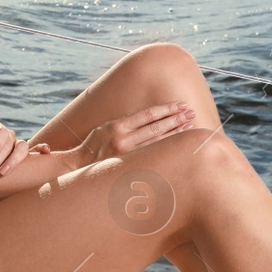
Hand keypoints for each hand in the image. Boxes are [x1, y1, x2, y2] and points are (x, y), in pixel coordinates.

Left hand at [0, 121, 50, 179]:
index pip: (1, 133)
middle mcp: (8, 136)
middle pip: (10, 143)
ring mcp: (16, 146)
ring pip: (23, 148)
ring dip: (14, 160)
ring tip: (3, 173)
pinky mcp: (23, 157)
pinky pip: (36, 151)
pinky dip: (42, 150)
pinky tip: (45, 152)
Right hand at [76, 101, 195, 164]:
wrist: (80, 166)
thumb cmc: (94, 144)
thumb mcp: (105, 127)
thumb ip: (126, 121)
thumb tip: (148, 116)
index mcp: (117, 126)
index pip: (148, 115)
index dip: (166, 109)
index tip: (181, 104)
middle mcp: (123, 140)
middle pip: (156, 127)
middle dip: (176, 119)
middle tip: (191, 112)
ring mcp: (128, 155)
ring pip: (158, 142)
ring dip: (175, 133)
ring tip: (190, 125)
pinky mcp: (131, 166)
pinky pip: (154, 155)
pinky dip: (167, 147)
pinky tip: (178, 142)